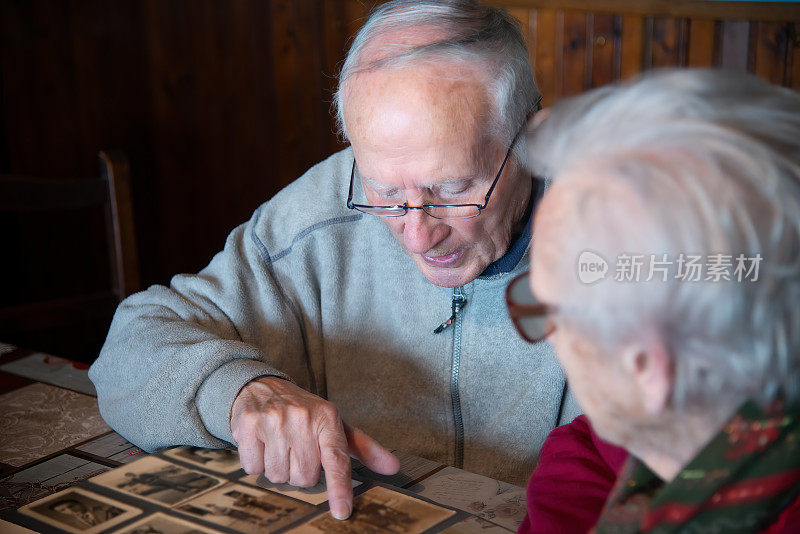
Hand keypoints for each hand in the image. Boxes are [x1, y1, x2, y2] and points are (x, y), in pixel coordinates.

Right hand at [230, 376, 399, 519]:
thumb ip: (364, 448)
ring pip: (278, 475)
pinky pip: (254, 468)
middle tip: (297, 450)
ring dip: (278, 468)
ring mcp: (274, 420)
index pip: (336, 459)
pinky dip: (256, 462)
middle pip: (304, 476)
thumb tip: (393, 467)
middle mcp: (302, 418)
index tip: (342, 511)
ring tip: (279, 445)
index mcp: (327, 418)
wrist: (262, 386)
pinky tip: (261, 443)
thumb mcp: (335, 424)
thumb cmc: (304, 411)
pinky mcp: (249, 425)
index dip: (339, 488)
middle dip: (300, 471)